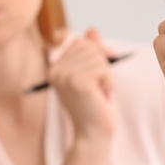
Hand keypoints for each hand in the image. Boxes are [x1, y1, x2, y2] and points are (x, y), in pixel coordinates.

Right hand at [49, 27, 116, 141]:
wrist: (93, 134)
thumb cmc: (95, 107)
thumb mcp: (93, 76)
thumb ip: (91, 53)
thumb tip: (92, 30)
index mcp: (55, 68)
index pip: (81, 42)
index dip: (98, 52)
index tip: (105, 69)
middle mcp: (55, 70)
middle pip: (89, 46)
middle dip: (104, 64)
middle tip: (103, 86)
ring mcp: (64, 75)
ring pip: (97, 56)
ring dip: (107, 74)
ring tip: (102, 92)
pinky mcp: (76, 81)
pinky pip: (102, 67)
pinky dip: (110, 80)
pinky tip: (105, 95)